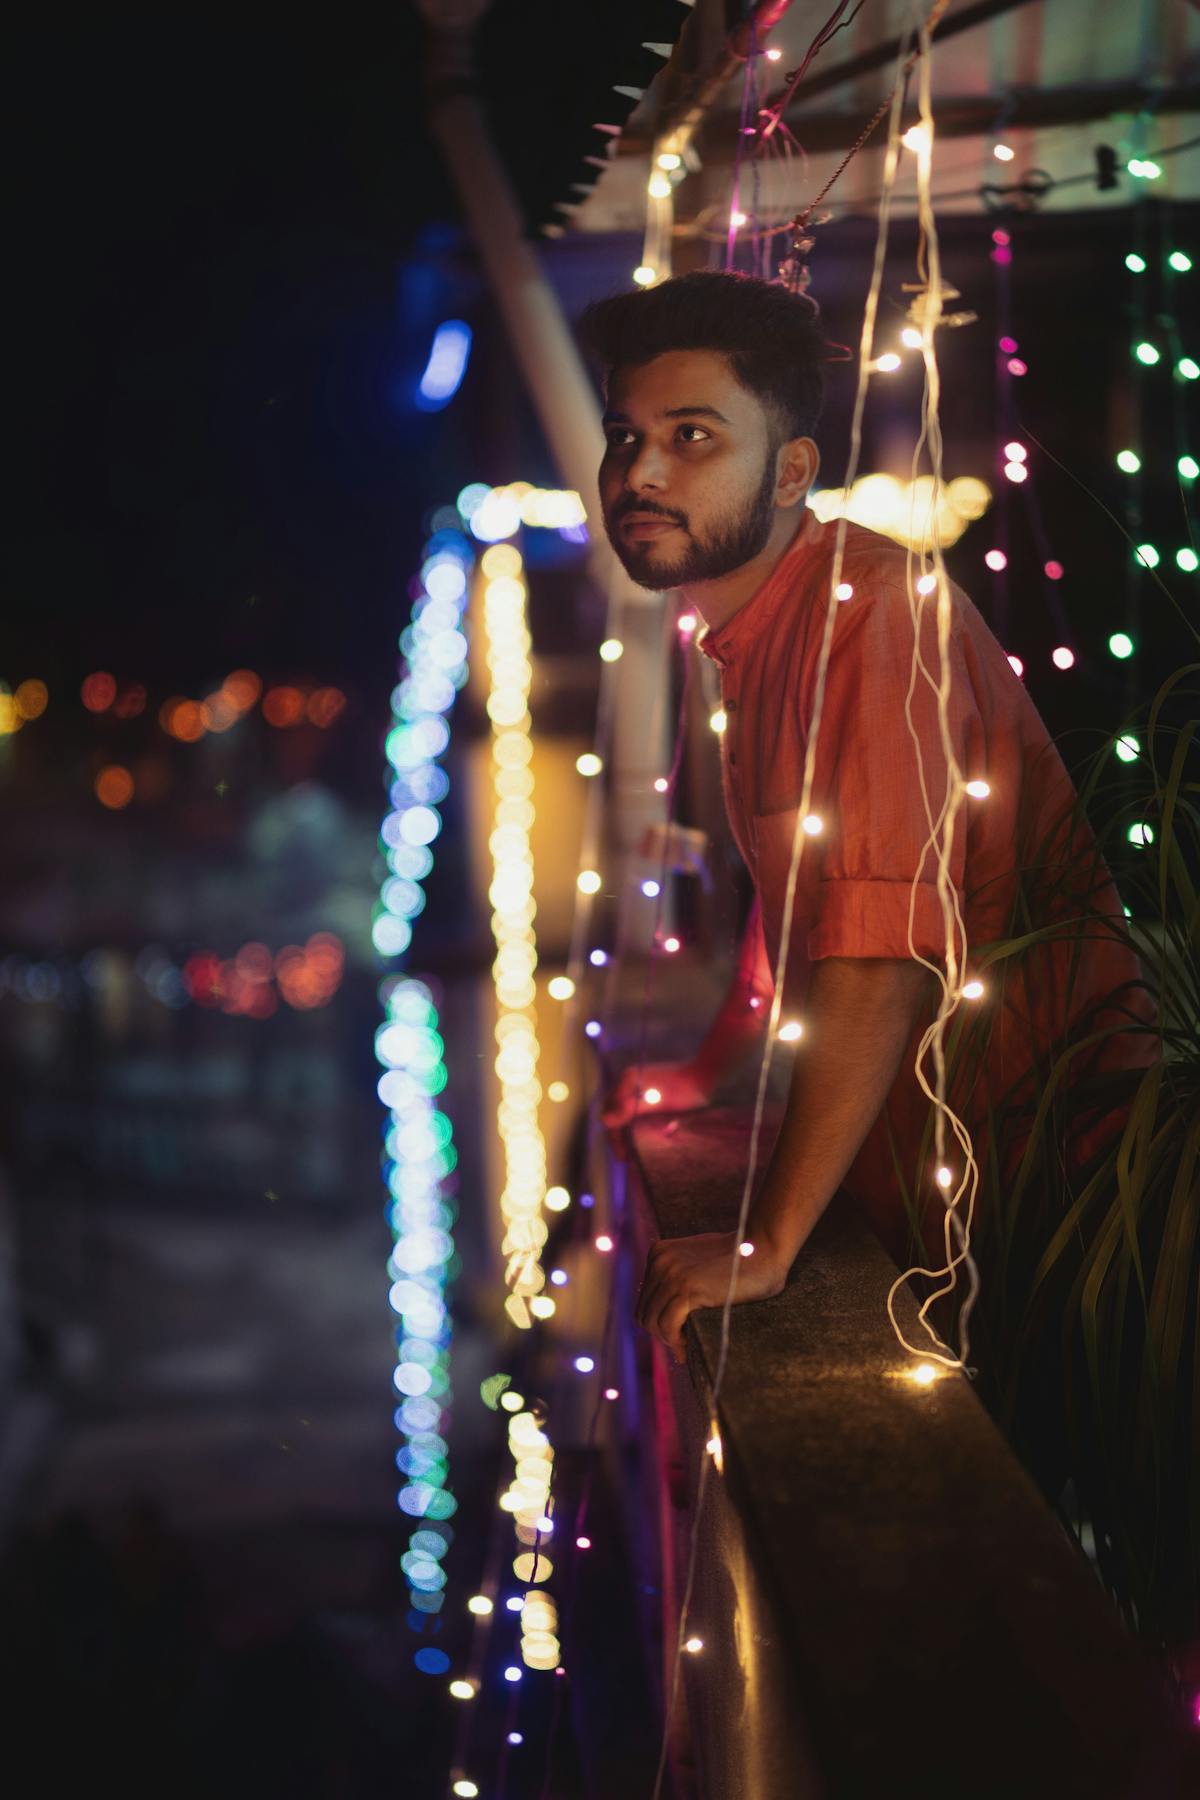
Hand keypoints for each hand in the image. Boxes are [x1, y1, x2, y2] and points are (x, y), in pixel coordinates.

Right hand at [601, 1060, 711, 1146]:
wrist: (704, 1076)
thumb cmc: (684, 1089)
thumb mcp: (658, 1102)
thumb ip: (630, 1110)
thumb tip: (605, 1121)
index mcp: (628, 1081)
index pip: (609, 1112)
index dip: (613, 1136)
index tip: (622, 1156)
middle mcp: (628, 1082)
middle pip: (612, 1112)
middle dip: (617, 1135)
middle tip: (626, 1158)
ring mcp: (637, 1086)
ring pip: (621, 1112)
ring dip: (624, 1131)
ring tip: (631, 1152)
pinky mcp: (647, 1092)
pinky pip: (632, 1110)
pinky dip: (633, 1125)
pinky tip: (640, 1138)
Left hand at [635, 1229, 788, 1364]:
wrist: (763, 1248)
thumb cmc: (740, 1258)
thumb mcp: (698, 1259)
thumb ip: (679, 1273)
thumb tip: (668, 1310)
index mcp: (659, 1252)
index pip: (645, 1298)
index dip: (658, 1319)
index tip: (677, 1333)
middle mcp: (660, 1261)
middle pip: (644, 1312)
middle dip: (661, 1332)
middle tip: (681, 1343)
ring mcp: (671, 1275)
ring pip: (652, 1323)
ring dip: (668, 1340)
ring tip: (686, 1346)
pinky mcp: (686, 1290)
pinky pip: (668, 1327)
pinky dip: (676, 1342)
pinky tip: (689, 1347)